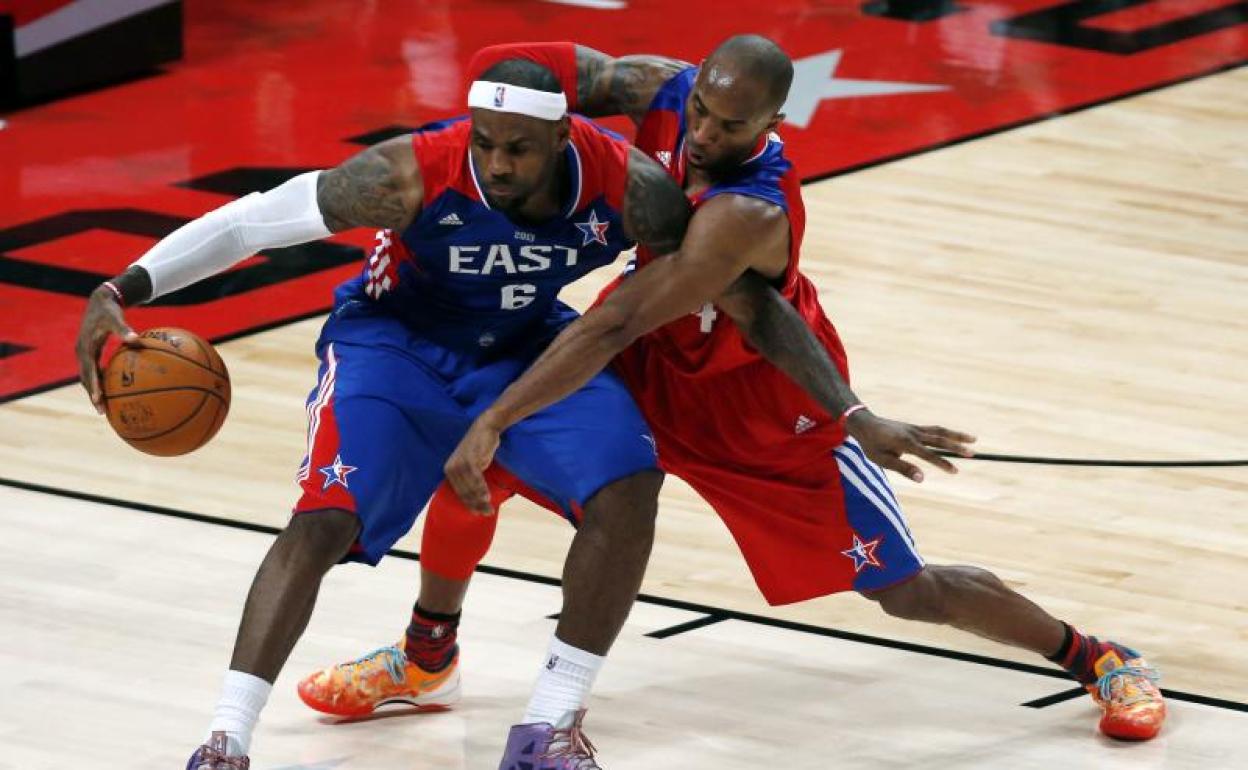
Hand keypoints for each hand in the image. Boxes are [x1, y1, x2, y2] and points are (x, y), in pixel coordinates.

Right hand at [75, 286, 140, 414]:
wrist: (101, 300)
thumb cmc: (109, 310)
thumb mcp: (116, 318)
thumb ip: (124, 330)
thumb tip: (136, 339)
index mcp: (86, 348)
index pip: (88, 372)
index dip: (93, 387)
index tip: (99, 400)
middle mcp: (82, 352)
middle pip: (85, 379)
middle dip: (93, 395)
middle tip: (103, 411)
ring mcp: (84, 353)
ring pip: (88, 376)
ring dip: (95, 390)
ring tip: (105, 406)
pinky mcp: (90, 352)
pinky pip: (94, 370)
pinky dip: (100, 380)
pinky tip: (112, 389)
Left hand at [443, 415, 503, 514]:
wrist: (485, 428)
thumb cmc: (480, 447)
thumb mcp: (471, 463)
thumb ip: (470, 478)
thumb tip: (476, 497)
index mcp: (449, 471)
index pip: (459, 492)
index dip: (469, 504)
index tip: (478, 513)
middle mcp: (451, 468)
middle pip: (464, 493)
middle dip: (476, 505)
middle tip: (487, 513)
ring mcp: (459, 464)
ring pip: (470, 488)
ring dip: (480, 501)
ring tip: (489, 509)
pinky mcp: (469, 460)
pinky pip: (476, 479)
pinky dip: (482, 490)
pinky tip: (487, 498)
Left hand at [845, 409, 975, 482]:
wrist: (865, 424)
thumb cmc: (872, 445)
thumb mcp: (882, 460)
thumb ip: (903, 468)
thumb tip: (922, 479)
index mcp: (905, 443)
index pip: (928, 455)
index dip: (942, 463)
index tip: (955, 471)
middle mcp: (913, 434)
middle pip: (940, 440)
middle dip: (957, 447)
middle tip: (973, 453)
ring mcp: (915, 429)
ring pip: (940, 431)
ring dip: (957, 435)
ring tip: (973, 439)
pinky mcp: (915, 428)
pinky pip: (934, 429)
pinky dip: (946, 432)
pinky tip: (955, 436)